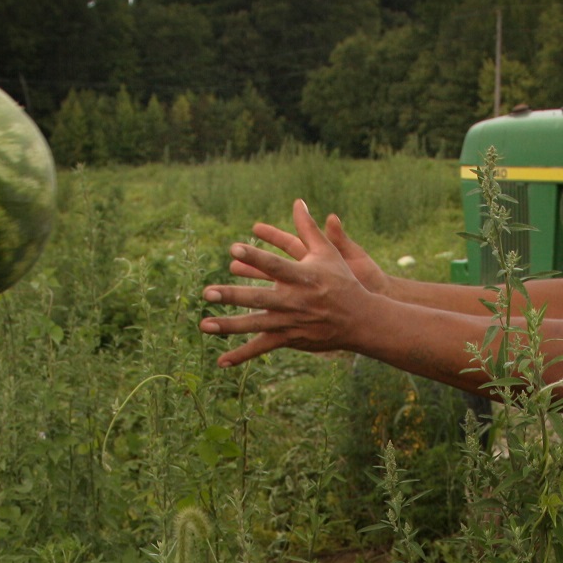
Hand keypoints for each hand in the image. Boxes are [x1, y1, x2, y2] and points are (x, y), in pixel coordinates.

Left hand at [201, 200, 382, 366]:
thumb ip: (308, 227)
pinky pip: (262, 347)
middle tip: (207, 292)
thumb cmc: (342, 281)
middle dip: (232, 295)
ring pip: (255, 325)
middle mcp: (293, 300)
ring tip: (203, 325)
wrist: (359, 318)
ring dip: (229, 326)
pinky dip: (242, 355)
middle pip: (259, 298)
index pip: (274, 264)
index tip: (233, 249)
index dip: (254, 257)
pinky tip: (221, 361)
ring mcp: (289, 322)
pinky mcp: (289, 338)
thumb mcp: (328, 252)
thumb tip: (297, 201)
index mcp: (301, 276)